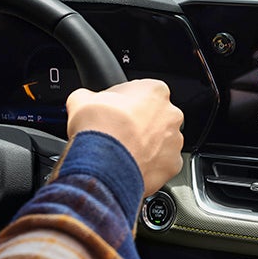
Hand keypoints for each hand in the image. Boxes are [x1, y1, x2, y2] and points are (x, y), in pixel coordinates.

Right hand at [66, 79, 183, 195]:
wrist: (103, 164)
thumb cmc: (98, 128)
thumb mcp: (82, 100)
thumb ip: (90, 96)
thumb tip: (85, 100)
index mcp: (155, 91)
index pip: (144, 92)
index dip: (127, 102)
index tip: (116, 111)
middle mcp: (171, 114)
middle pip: (157, 118)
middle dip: (142, 125)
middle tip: (121, 133)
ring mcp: (175, 141)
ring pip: (163, 142)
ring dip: (148, 146)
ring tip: (125, 153)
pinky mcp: (173, 165)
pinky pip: (163, 165)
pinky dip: (150, 167)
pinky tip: (133, 167)